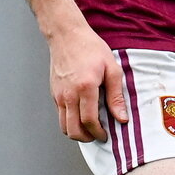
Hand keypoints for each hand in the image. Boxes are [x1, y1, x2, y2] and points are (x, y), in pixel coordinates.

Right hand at [49, 24, 127, 142]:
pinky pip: (60, 115)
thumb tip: (121, 117)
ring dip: (76, 133)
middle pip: (73, 129)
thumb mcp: (111, 68)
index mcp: (85, 87)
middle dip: (86, 138)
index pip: (89, 121)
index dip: (98, 132)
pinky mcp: (54, 93)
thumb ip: (116, 95)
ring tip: (89, 129)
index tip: (106, 135)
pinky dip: (69, 121)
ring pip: (64, 126)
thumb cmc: (91, 48)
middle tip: (97, 136)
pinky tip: (80, 115)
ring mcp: (59, 94)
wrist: (68, 35)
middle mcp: (69, 94)